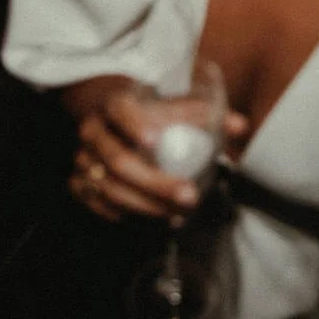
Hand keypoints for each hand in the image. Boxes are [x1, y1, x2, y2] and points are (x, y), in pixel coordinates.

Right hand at [71, 82, 248, 221]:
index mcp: (115, 102)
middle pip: (118, 160)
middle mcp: (93, 130)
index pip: (121, 110)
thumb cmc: (147, 106)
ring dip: (144, 205)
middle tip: (189, 196)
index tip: (155, 141)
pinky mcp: (79, 181)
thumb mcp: (171, 100)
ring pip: (107, 188)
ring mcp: (83, 157)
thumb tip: (239, 126)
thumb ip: (204, 113)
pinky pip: (96, 203)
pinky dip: (124, 214)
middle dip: (154, 183)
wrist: (106, 111)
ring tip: (178, 214)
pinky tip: (152, 218)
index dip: (135, 124)